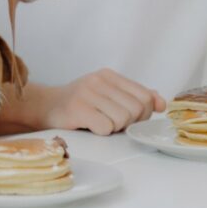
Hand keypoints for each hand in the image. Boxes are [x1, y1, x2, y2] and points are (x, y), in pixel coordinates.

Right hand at [41, 69, 164, 134]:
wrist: (44, 107)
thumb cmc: (80, 105)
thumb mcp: (108, 96)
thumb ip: (135, 98)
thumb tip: (161, 103)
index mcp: (109, 75)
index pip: (144, 96)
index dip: (143, 113)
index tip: (128, 119)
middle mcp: (98, 80)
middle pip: (136, 109)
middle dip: (129, 123)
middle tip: (112, 123)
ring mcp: (87, 92)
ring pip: (122, 119)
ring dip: (114, 128)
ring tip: (99, 124)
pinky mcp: (77, 108)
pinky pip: (106, 127)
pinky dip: (101, 132)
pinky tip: (90, 127)